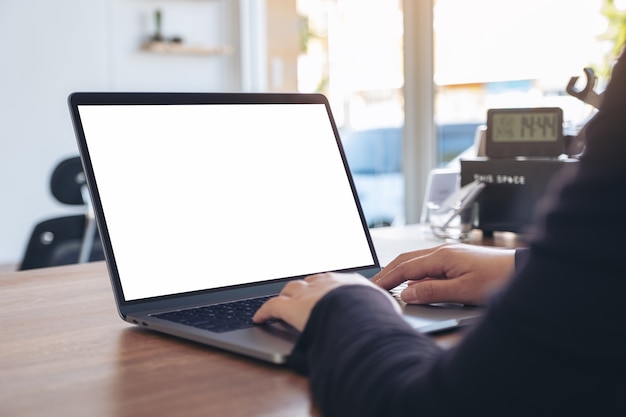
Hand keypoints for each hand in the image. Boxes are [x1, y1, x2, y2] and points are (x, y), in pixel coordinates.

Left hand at [253, 272, 400, 331]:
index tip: (327, 292)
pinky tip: (260, 318)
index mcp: (349, 282)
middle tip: (303, 295)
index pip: (334, 281)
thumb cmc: (375, 316)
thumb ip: (380, 310)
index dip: (327, 288)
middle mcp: (325, 283)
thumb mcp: (384, 310)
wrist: (358, 315)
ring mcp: (307, 293)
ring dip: (287, 296)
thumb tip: (388, 318)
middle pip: (311, 281)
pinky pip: (272, 306)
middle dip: (306, 287)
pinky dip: (265, 312)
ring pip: (291, 289)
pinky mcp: (289, 307)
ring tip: (283, 303)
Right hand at [372, 243, 514, 305]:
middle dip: (388, 271)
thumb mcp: (462, 291)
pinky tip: (413, 283)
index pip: (405, 267)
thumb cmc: (497, 279)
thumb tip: (407, 292)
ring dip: (400, 271)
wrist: (523, 271)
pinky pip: (428, 264)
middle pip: (406, 259)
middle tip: (374, 284)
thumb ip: (431, 291)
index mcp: (442, 256)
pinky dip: (414, 272)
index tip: (373, 288)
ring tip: (387, 283)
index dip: (387, 278)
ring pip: (416, 260)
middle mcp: (443, 251)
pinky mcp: (457, 259)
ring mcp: (450, 253)